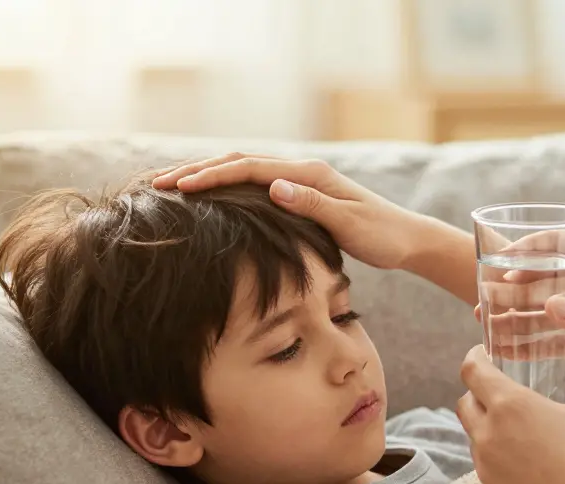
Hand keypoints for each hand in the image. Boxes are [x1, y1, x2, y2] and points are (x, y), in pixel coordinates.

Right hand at [154, 154, 421, 270]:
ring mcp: (300, 181)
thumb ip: (312, 206)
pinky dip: (227, 187)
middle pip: (239, 162)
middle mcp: (302, 171)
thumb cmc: (382, 236)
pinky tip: (209, 199)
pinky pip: (255, 186)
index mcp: (309, 175)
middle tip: (158, 182)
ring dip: (208, 176)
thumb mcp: (349, 225)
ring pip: (244, 172)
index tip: (179, 186)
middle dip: (197, 170)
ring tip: (172, 186)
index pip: (250, 168)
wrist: (407, 239)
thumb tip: (274, 187)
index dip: (212, 176)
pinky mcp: (301, 194)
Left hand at [456, 347, 564, 483]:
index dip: (474, 358)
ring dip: (486, 426)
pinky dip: (496, 456)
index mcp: (510, 405)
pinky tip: (523, 459)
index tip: (482, 353)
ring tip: (517, 427)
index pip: (472, 371)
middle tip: (501, 390)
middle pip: (465, 403)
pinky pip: (484, 466)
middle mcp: (489, 434)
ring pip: (473, 436)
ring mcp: (487, 467)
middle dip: (477, 392)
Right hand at [481, 240, 564, 422]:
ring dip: (525, 319)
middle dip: (518, 291)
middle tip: (485, 303)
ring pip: (555, 314)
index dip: (530, 254)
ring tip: (491, 328)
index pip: (564, 247)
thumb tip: (549, 308)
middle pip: (552, 282)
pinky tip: (517, 353)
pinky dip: (543, 347)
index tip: (501, 269)